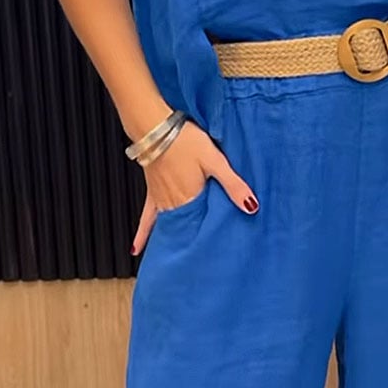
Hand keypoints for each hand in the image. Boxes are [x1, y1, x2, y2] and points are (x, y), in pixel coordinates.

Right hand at [130, 119, 258, 254]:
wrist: (156, 128)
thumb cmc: (185, 141)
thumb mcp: (215, 160)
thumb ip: (232, 184)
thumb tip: (251, 206)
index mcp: (191, 199)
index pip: (205, 225)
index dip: (213, 236)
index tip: (220, 251)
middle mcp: (174, 204)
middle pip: (188, 227)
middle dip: (195, 240)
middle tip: (202, 258)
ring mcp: (161, 200)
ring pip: (169, 225)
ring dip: (176, 238)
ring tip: (180, 255)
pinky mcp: (152, 192)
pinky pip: (145, 218)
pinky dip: (142, 234)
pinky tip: (136, 248)